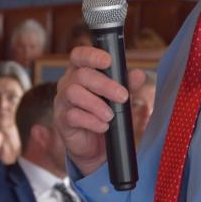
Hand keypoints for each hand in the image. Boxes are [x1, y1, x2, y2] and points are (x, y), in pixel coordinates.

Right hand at [55, 47, 146, 175]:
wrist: (95, 146)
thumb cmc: (106, 113)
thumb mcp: (120, 98)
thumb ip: (128, 85)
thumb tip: (139, 75)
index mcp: (81, 71)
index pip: (79, 55)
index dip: (92, 55)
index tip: (108, 61)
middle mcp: (67, 83)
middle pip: (81, 75)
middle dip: (104, 85)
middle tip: (122, 96)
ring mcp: (62, 101)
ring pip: (74, 93)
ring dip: (96, 104)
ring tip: (111, 115)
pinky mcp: (61, 120)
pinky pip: (72, 115)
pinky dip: (91, 121)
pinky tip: (103, 126)